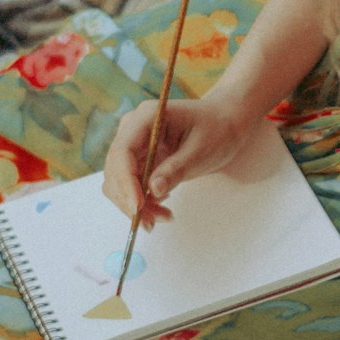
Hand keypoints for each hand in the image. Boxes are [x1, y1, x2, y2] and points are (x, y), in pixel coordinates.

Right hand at [102, 92, 251, 226]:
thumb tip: (154, 189)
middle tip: (151, 222)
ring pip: (119, 182)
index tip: (137, 207)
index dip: (125, 181)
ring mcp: (134, 145)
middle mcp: (133, 129)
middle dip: (129, 199)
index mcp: (147, 117)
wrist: (223, 125)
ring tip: (164, 217)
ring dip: (136, 205)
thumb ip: (176, 169)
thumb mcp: (201, 151)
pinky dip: (142, 202)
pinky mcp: (138, 160)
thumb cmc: (216, 131)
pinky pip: (130, 186)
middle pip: (115, 169)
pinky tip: (162, 208)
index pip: (123, 151)